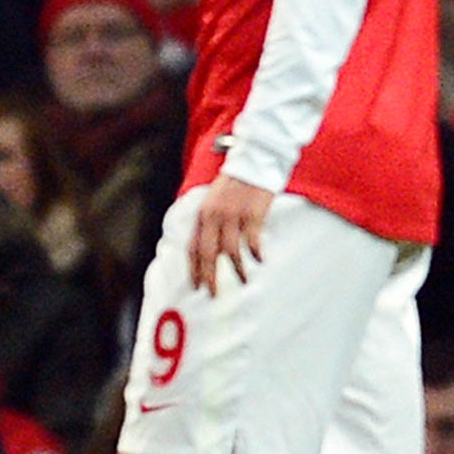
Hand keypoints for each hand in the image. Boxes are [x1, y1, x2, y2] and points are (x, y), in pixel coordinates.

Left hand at [188, 173, 271, 294]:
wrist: (254, 160)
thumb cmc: (236, 183)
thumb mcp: (215, 202)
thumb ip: (212, 223)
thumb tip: (213, 249)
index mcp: (203, 214)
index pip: (193, 247)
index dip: (193, 268)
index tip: (196, 285)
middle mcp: (214, 217)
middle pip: (207, 253)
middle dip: (209, 276)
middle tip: (213, 293)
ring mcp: (233, 215)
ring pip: (230, 251)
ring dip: (237, 269)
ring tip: (244, 281)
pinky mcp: (252, 213)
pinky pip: (252, 240)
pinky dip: (255, 253)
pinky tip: (260, 260)